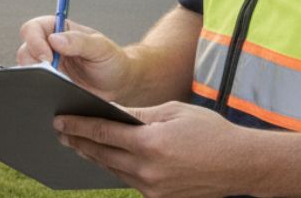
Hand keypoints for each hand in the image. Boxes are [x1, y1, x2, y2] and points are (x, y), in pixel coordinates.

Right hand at [17, 15, 130, 100]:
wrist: (119, 85)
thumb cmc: (113, 61)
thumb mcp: (101, 48)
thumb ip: (80, 41)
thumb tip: (55, 39)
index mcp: (60, 30)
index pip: (34, 28)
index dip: (35, 41)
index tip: (47, 57)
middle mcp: (50, 46)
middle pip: (25, 49)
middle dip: (34, 63)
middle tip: (52, 73)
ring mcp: (48, 67)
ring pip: (26, 69)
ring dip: (37, 77)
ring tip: (58, 82)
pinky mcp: (49, 84)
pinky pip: (35, 85)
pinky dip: (40, 88)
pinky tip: (55, 91)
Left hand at [55, 102, 249, 197]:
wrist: (239, 164)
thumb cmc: (209, 131)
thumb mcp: (173, 112)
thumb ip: (139, 115)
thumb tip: (111, 113)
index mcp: (150, 143)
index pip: (103, 132)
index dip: (79, 125)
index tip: (61, 120)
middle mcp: (147, 170)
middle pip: (102, 154)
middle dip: (79, 141)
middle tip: (60, 131)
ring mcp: (152, 188)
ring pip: (113, 169)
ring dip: (93, 156)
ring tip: (77, 144)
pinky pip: (129, 180)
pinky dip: (115, 168)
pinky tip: (107, 158)